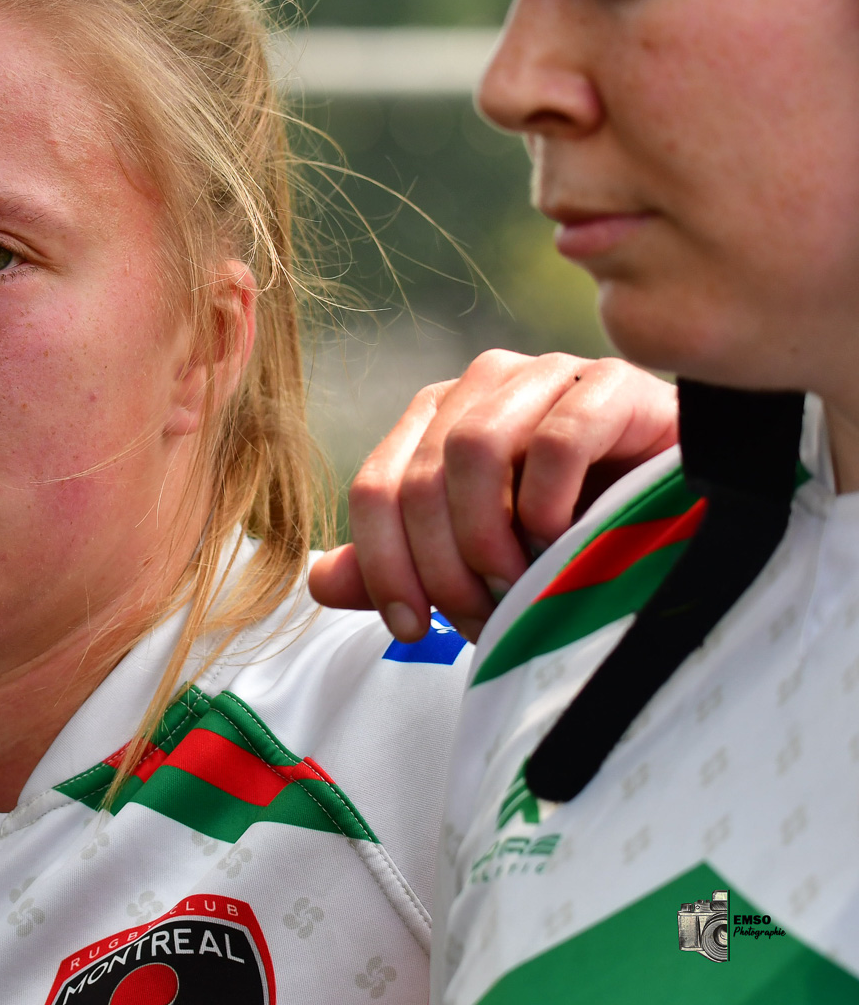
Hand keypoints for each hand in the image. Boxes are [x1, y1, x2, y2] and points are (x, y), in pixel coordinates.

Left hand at [307, 350, 677, 642]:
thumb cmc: (573, 539)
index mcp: (436, 418)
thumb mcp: (479, 561)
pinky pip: (557, 437)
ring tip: (522, 583)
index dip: (383, 565)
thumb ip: (399, 567)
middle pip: (419, 478)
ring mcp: (547, 375)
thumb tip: (317, 581)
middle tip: (482, 618)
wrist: (686, 515)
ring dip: (490, 537)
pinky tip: (566, 540)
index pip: (375, 487)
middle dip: (443, 566)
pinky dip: (549, 503)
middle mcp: (482, 386)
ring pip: (474, 450)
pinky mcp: (613, 384)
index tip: (410, 630)